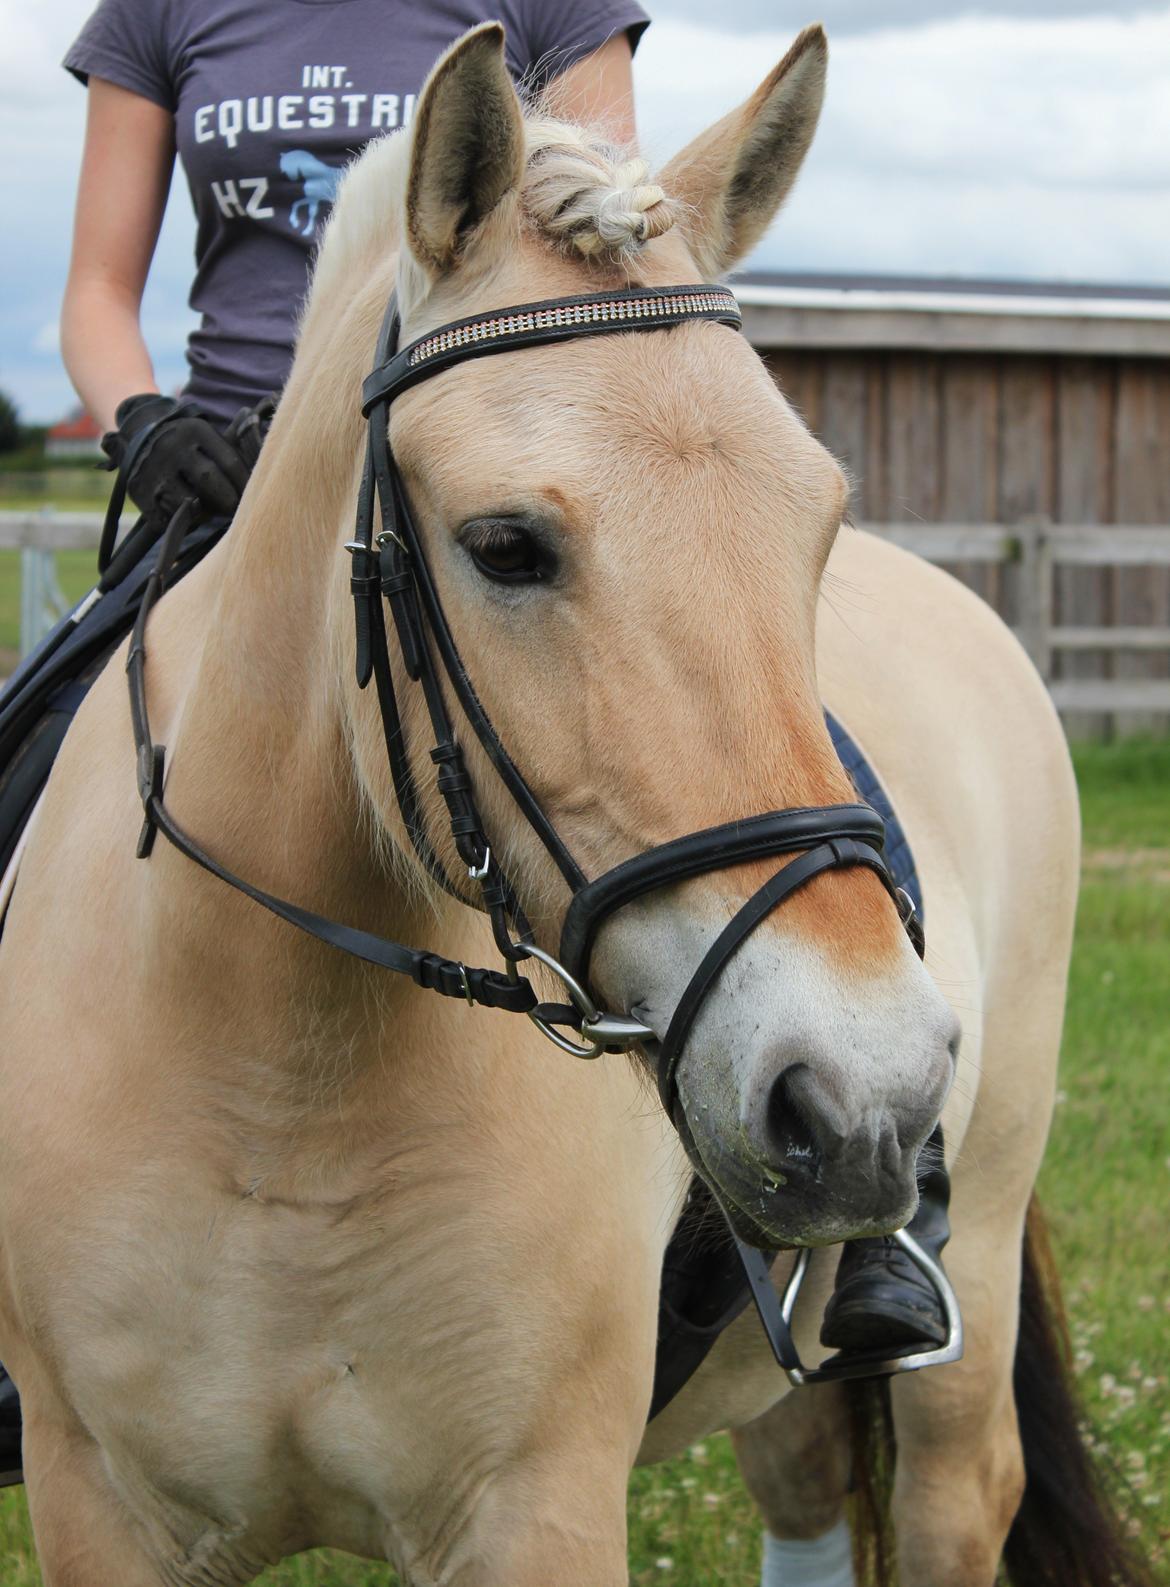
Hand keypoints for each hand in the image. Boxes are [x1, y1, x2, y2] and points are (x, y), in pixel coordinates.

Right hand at [101, 394, 251, 521]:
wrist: (138, 434)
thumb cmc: (186, 442)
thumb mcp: (204, 436)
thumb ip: (230, 448)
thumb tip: (262, 455)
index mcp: (195, 431)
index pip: (230, 462)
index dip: (245, 484)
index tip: (251, 498)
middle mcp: (172, 446)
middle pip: (209, 481)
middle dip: (227, 501)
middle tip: (233, 511)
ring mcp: (153, 468)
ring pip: (188, 501)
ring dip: (202, 512)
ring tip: (206, 509)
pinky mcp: (138, 489)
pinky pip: (166, 516)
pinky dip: (178, 520)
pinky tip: (182, 513)